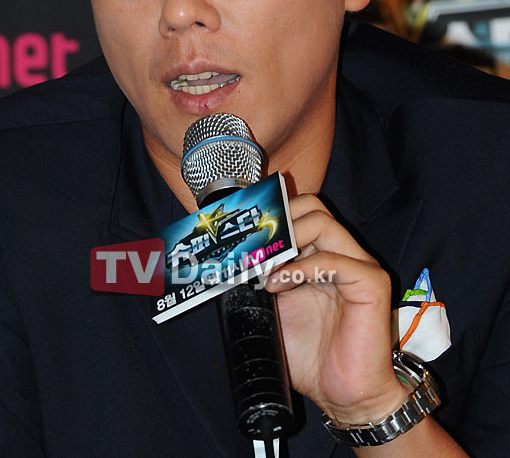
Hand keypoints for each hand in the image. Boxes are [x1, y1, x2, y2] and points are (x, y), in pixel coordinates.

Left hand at [264, 193, 407, 423]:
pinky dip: (299, 268)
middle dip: (278, 219)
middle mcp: (341, 252)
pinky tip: (278, 285)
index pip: (299, 210)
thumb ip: (261, 277)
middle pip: (312, 205)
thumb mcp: (274, 307)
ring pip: (321, 222)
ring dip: (285, 240)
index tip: (241, 230)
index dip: (270, 214)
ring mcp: (359, 265)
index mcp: (320, 254)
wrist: (344, 395)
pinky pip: (333, 259)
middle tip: (253, 246)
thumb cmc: (312, 355)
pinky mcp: (370, 284)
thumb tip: (231, 258)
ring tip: (264, 269)